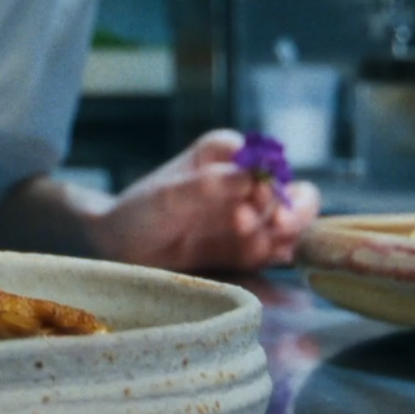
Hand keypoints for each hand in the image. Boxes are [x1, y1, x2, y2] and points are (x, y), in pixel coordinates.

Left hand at [89, 130, 319, 271]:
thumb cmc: (139, 213)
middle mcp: (244, 183)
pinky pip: (280, 250)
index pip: (260, 156)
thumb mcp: (166, 197)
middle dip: (293, 208)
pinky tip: (261, 258)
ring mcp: (251, 216)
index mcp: (223, 155)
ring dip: (287, 234)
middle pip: (292, 189)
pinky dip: (279, 254)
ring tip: (257, 246)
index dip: (267, 175)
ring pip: (294, 221)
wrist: (120, 251)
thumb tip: (249, 175)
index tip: (255, 194)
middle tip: (277, 225)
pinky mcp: (250, 248)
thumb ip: (206, 186)